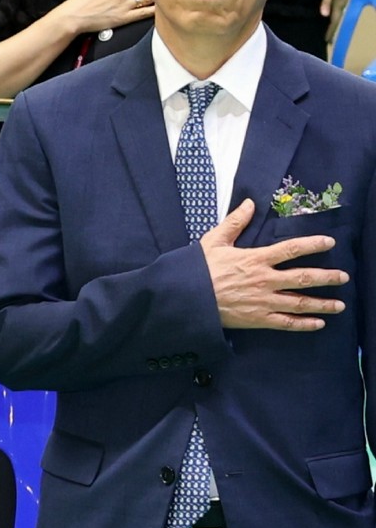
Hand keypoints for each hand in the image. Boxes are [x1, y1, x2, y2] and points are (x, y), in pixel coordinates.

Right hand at [199, 199, 346, 330]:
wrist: (185, 298)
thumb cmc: (197, 269)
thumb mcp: (213, 241)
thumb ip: (234, 222)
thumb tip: (249, 203)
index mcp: (256, 259)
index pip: (291, 249)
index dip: (312, 245)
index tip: (330, 243)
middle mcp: (265, 280)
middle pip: (303, 278)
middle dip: (327, 277)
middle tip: (343, 277)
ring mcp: (263, 301)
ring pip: (300, 302)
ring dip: (323, 304)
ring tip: (339, 305)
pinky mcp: (257, 319)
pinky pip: (286, 322)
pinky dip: (304, 324)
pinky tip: (318, 323)